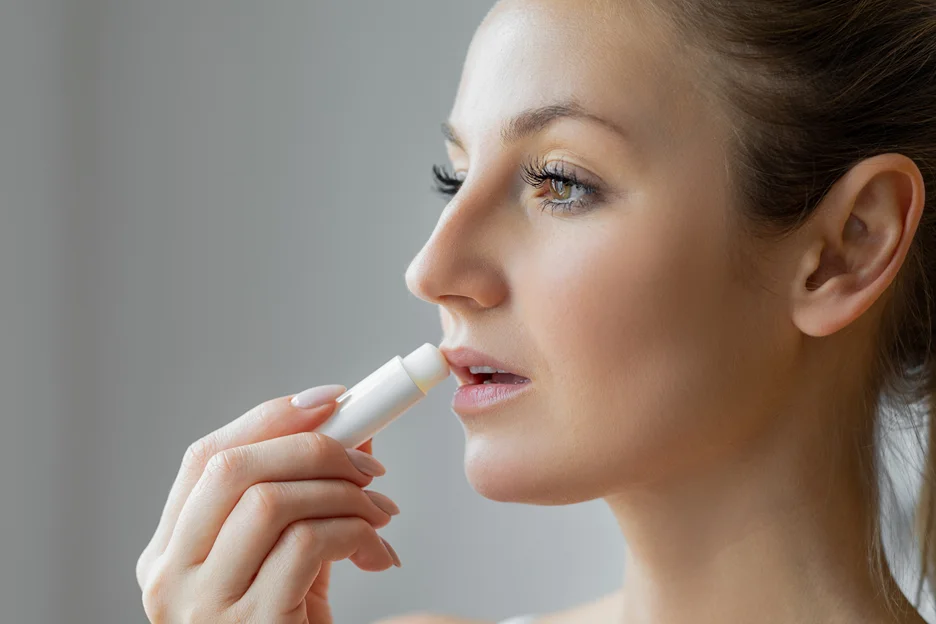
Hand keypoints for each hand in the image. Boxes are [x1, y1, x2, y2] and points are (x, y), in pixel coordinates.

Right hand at [135, 385, 401, 622]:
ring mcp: (204, 608)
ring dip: (343, 492)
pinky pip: (308, 544)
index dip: (272, 418)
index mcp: (169, 553)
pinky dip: (356, 531)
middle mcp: (170, 579)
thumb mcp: (286, 558)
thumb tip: (353, 429)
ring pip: (270, 501)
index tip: (334, 400)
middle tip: (367, 462)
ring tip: (381, 512)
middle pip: (232, 469)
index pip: (205, 458)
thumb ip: (305, 495)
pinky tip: (379, 553)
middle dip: (312, 447)